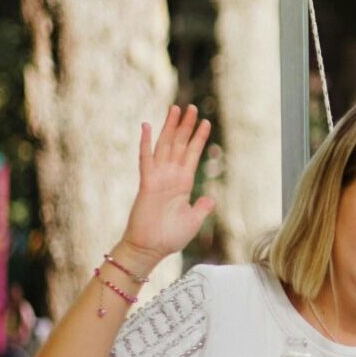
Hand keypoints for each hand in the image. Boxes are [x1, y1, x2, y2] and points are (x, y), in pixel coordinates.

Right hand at [119, 104, 216, 267]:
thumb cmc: (169, 237)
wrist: (150, 249)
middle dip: (186, 126)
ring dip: (170, 127)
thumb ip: (201, 207)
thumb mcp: (193, 220)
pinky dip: (145, 142)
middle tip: (192, 107)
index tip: (205, 122)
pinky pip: (146, 159)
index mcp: (183, 184)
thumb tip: (210, 198)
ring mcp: (158, 178)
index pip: (192, 155)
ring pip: (165, 146)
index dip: (199, 138)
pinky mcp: (146, 183)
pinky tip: (146, 126)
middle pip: (179, 145)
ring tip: (176, 109)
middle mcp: (170, 177)